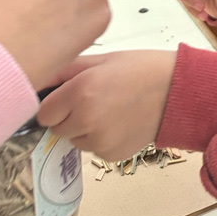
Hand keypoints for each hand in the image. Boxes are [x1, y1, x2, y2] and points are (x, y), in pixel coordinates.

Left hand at [37, 51, 175, 160]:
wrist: (178, 91)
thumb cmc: (142, 68)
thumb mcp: (103, 60)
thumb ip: (66, 70)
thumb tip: (39, 79)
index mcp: (81, 92)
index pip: (44, 113)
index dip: (55, 104)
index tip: (68, 96)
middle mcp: (86, 120)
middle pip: (57, 129)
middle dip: (68, 117)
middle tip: (93, 100)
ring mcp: (99, 142)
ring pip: (75, 141)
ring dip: (84, 129)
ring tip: (111, 109)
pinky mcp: (111, 155)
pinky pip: (94, 150)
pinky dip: (101, 139)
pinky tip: (120, 122)